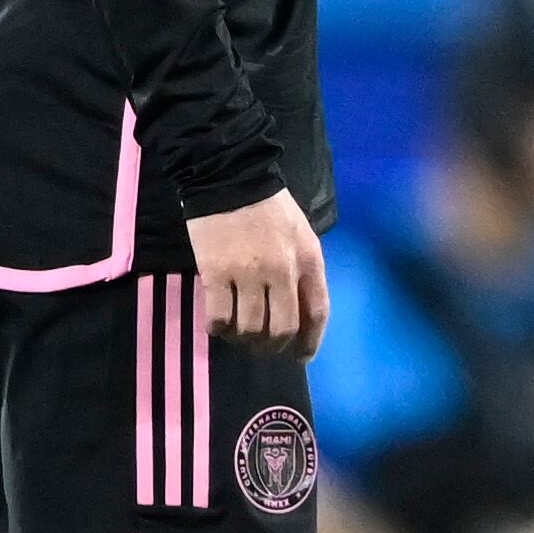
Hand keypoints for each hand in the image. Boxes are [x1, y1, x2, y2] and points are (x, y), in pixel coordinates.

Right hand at [188, 192, 330, 355]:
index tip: (300, 355)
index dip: (311, 341)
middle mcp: (282, 271)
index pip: (317, 312)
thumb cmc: (268, 207)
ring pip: (249, 328)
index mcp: (308, 259)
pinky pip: (219, 317)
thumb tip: (298, 313)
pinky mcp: (216, 272)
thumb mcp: (300, 234)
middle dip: (272, 346)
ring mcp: (248, 273)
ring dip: (243, 339)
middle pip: (282, 329)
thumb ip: (303, 271)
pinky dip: (218, 328)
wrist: (230, 177)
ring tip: (237, 332)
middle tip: (261, 345)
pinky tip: (217, 323)